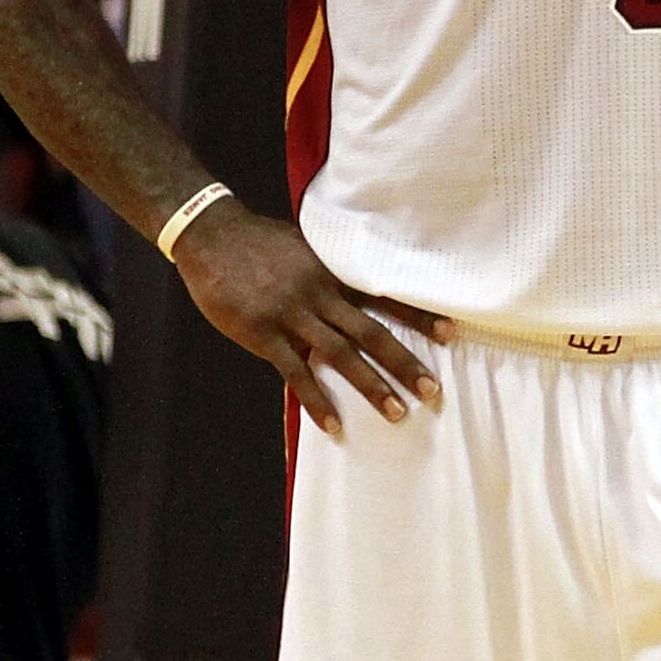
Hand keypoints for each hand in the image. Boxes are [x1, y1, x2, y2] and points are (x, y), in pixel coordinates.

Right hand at [175, 202, 444, 437]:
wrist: (209, 235)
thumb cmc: (260, 241)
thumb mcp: (306, 247)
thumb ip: (332, 270)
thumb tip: (361, 283)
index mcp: (333, 274)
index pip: (385, 298)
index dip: (418, 317)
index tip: (451, 334)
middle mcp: (320, 295)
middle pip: (371, 334)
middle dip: (404, 364)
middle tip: (433, 391)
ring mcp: (292, 316)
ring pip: (341, 356)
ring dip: (371, 386)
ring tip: (397, 413)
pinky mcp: (263, 334)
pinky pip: (296, 373)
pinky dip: (316, 402)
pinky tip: (334, 426)